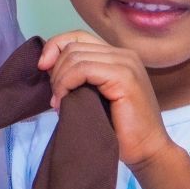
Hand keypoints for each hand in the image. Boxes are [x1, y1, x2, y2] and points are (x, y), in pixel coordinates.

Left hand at [39, 31, 174, 169]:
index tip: (42, 69)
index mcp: (118, 56)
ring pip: (74, 57)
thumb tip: (47, 66)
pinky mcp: (124, 77)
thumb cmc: (121, 130)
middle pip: (73, 46)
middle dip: (55, 71)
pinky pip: (83, 69)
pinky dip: (66, 85)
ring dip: (59, 81)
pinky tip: (64, 103)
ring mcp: (126, 64)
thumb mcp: (95, 97)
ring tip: (60, 104)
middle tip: (56, 98)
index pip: (78, 37)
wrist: (147, 151)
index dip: (54, 47)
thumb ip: (80, 78)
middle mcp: (124, 55)